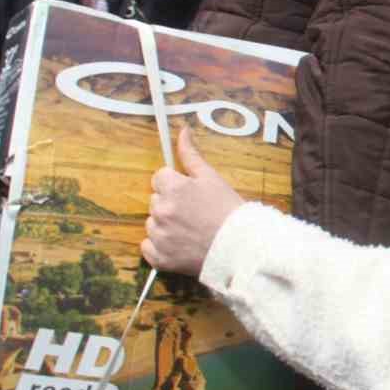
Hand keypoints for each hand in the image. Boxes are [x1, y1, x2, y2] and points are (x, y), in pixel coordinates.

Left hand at [142, 127, 245, 276]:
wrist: (240, 247)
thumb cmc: (228, 211)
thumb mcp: (211, 178)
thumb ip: (190, 155)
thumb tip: (182, 132)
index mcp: (172, 188)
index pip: (159, 178)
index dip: (175, 184)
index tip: (190, 194)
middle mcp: (162, 211)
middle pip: (155, 200)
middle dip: (170, 204)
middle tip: (194, 213)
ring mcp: (159, 236)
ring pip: (152, 223)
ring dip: (165, 225)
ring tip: (190, 230)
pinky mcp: (160, 258)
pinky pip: (148, 248)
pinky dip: (160, 247)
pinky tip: (179, 245)